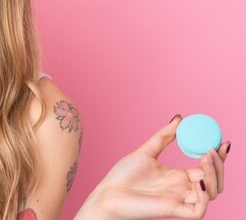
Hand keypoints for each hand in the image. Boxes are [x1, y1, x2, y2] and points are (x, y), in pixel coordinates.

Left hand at [94, 115, 228, 218]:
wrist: (107, 193)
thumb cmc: (123, 176)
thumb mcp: (146, 151)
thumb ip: (163, 137)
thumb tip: (179, 118)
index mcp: (178, 177)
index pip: (206, 168)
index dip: (217, 156)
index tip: (222, 140)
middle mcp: (182, 189)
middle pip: (214, 181)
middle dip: (219, 165)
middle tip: (212, 149)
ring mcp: (179, 201)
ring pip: (212, 194)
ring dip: (214, 176)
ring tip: (204, 158)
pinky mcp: (173, 211)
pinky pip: (199, 210)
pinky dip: (204, 196)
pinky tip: (198, 181)